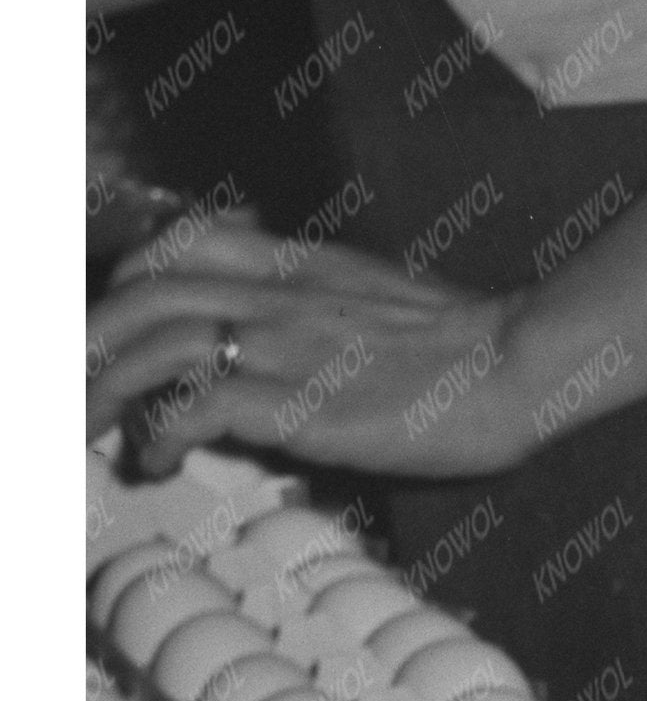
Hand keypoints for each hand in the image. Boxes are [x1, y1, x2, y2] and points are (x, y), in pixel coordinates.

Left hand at [90, 225, 546, 481]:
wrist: (516, 362)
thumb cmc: (469, 347)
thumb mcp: (380, 298)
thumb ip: (323, 305)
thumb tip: (291, 341)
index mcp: (296, 263)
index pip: (182, 243)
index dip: (132, 277)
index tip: (119, 319)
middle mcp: (274, 293)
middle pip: (144, 291)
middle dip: (92, 336)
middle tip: (76, 383)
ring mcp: (280, 345)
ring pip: (152, 343)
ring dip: (103, 387)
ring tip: (86, 427)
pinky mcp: (293, 402)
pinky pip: (193, 406)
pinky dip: (157, 431)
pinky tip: (155, 458)